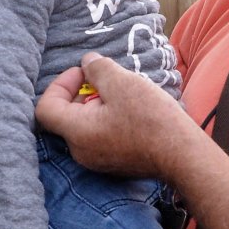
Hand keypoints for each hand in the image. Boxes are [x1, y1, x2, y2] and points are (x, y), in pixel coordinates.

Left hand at [34, 55, 196, 181]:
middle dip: (82, 92)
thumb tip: (88, 63)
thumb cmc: (151, 119)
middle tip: (108, 80)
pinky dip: (108, 120)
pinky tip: (133, 111)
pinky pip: (100, 137)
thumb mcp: (122, 82)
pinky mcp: (114, 164)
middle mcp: (81, 151)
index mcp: (76, 132)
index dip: (59, 84)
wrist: (183, 155)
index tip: (83, 73)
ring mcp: (97, 161)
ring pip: (85, 126)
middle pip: (66, 115)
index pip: (46, 107)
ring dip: (98, 105)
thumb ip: (98, 69)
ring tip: (124, 94)